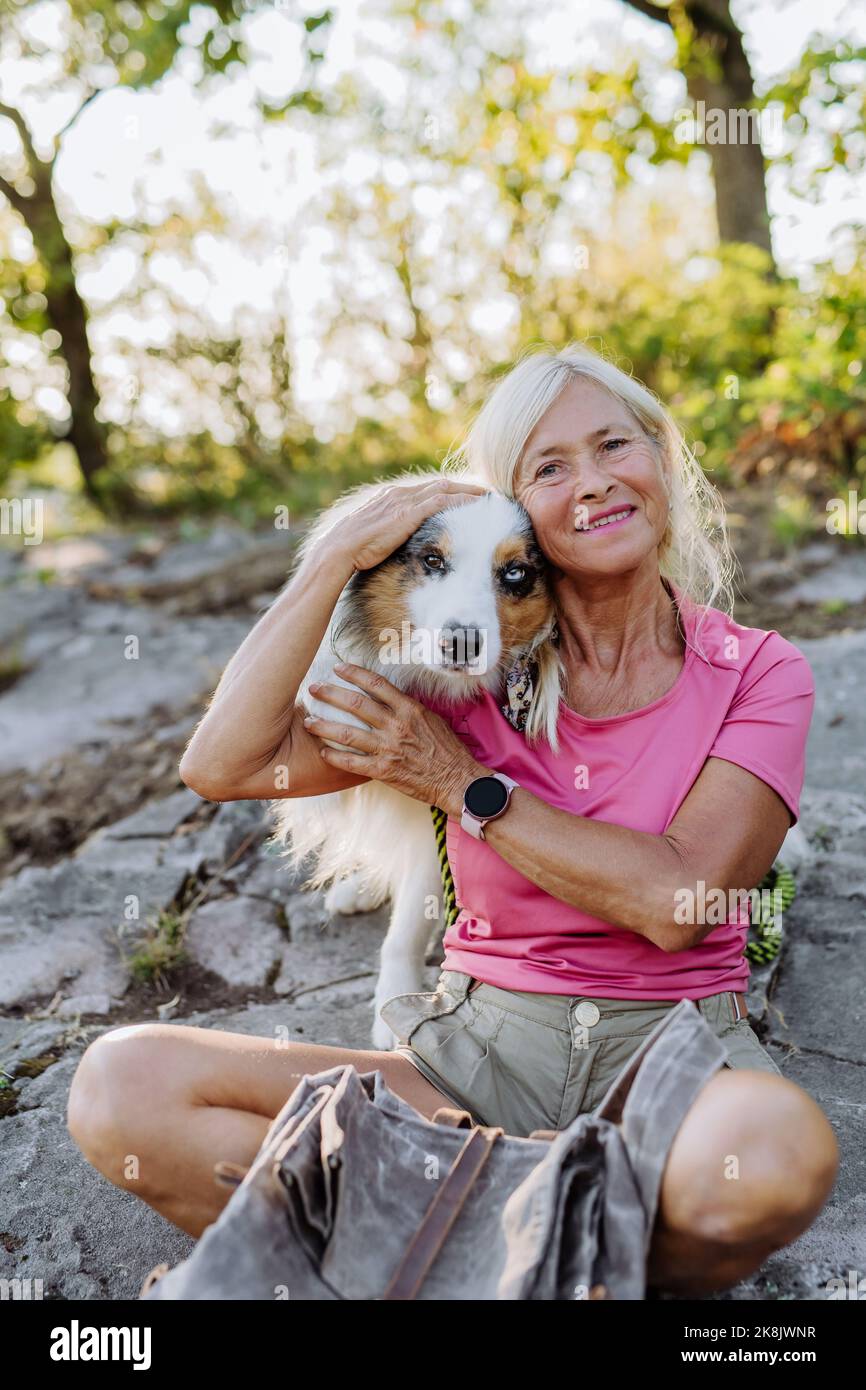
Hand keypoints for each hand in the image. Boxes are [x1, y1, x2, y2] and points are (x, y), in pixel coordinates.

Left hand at [302, 661, 487, 812]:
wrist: (457, 779)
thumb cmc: (448, 750)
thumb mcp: (432, 719)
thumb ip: (408, 708)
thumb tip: (389, 696)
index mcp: (409, 709)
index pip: (376, 683)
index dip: (354, 673)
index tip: (339, 668)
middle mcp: (396, 726)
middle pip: (356, 704)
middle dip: (330, 694)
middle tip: (314, 689)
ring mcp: (388, 748)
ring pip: (348, 733)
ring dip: (324, 726)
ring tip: (308, 721)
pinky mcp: (384, 770)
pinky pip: (352, 763)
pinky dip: (334, 757)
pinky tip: (322, 752)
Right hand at [326, 477, 487, 573]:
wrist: (340, 549)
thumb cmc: (352, 549)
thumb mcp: (373, 535)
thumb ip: (388, 532)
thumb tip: (395, 544)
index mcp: (390, 497)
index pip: (426, 489)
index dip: (447, 491)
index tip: (464, 495)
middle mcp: (399, 494)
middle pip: (439, 484)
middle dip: (463, 486)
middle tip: (485, 491)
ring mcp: (404, 501)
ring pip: (444, 488)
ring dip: (468, 490)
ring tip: (489, 494)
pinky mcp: (408, 512)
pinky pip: (442, 501)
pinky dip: (461, 499)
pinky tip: (477, 503)